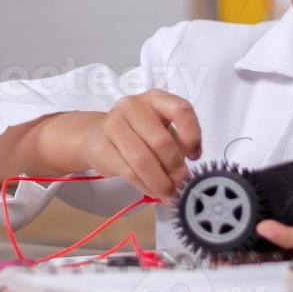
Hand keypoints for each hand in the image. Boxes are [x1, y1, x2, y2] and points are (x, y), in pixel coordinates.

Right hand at [81, 90, 201, 199]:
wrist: (98, 134)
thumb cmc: (138, 133)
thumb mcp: (161, 130)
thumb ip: (177, 147)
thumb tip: (185, 178)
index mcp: (155, 98)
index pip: (181, 109)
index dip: (192, 135)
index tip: (194, 156)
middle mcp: (132, 106)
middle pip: (161, 141)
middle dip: (174, 168)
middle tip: (181, 184)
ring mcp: (113, 124)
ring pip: (143, 160)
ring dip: (160, 182)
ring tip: (168, 193)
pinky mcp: (101, 146)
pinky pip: (128, 172)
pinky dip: (145, 186)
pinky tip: (152, 191)